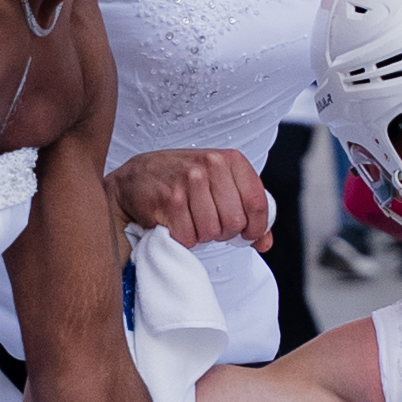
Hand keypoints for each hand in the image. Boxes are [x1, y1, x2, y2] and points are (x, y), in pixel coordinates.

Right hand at [112, 146, 270, 250]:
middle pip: (234, 222)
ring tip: (191, 220)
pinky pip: (188, 237)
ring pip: (211, 232)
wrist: (137, 177)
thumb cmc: (181, 179)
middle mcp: (210, 166)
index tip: (247, 234)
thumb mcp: (220, 183)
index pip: (257, 202)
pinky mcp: (168, 200)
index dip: (256, 227)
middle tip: (209, 223)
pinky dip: (183, 238)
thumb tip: (264, 242)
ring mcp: (188, 182)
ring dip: (201, 235)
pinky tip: (176, 223)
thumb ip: (246, 210)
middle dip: (223, 232)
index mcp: (229, 159)